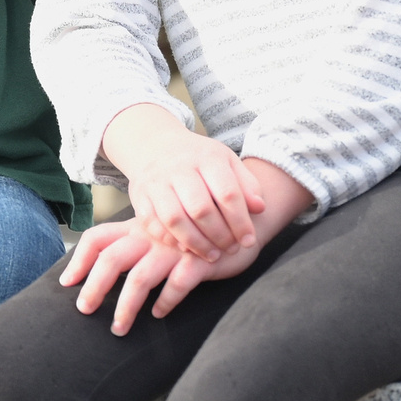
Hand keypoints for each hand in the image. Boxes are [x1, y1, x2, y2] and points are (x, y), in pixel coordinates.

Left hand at [61, 219, 264, 332]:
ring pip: (140, 278)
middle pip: (112, 259)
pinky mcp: (199, 261)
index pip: (98, 238)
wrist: (240, 217)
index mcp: (137, 227)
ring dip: (126, 307)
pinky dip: (166, 301)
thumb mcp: (160, 231)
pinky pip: (178, 284)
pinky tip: (160, 314)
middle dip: (94, 287)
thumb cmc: (193, 231)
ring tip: (119, 328)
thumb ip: (135, 243)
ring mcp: (175, 248)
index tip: (66, 282)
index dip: (79, 259)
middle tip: (84, 310)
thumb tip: (102, 271)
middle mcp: (151, 236)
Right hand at [101, 104, 264, 262]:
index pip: (227, 194)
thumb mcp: (227, 162)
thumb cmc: (199, 159)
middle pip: (201, 209)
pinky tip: (187, 249)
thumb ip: (246, 184)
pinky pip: (153, 224)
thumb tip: (260, 208)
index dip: (240, 222)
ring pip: (175, 219)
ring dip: (196, 244)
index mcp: (207, 157)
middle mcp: (179, 167)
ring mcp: (156, 181)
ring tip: (212, 255)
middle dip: (220, 236)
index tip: (249, 240)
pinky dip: (171, 240)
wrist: (155, 145)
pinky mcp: (139, 196)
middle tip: (231, 249)